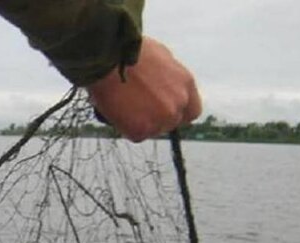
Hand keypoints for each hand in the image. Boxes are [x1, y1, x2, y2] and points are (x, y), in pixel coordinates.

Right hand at [85, 37, 201, 141]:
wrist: (107, 59)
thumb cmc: (127, 51)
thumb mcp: (160, 57)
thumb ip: (168, 77)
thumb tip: (162, 84)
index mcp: (185, 83)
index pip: (191, 111)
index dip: (177, 112)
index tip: (163, 109)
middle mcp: (179, 103)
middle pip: (171, 122)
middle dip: (156, 118)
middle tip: (136, 108)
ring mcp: (162, 118)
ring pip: (153, 130)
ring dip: (141, 123)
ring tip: (122, 106)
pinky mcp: (142, 130)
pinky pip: (136, 135)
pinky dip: (125, 127)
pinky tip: (116, 111)